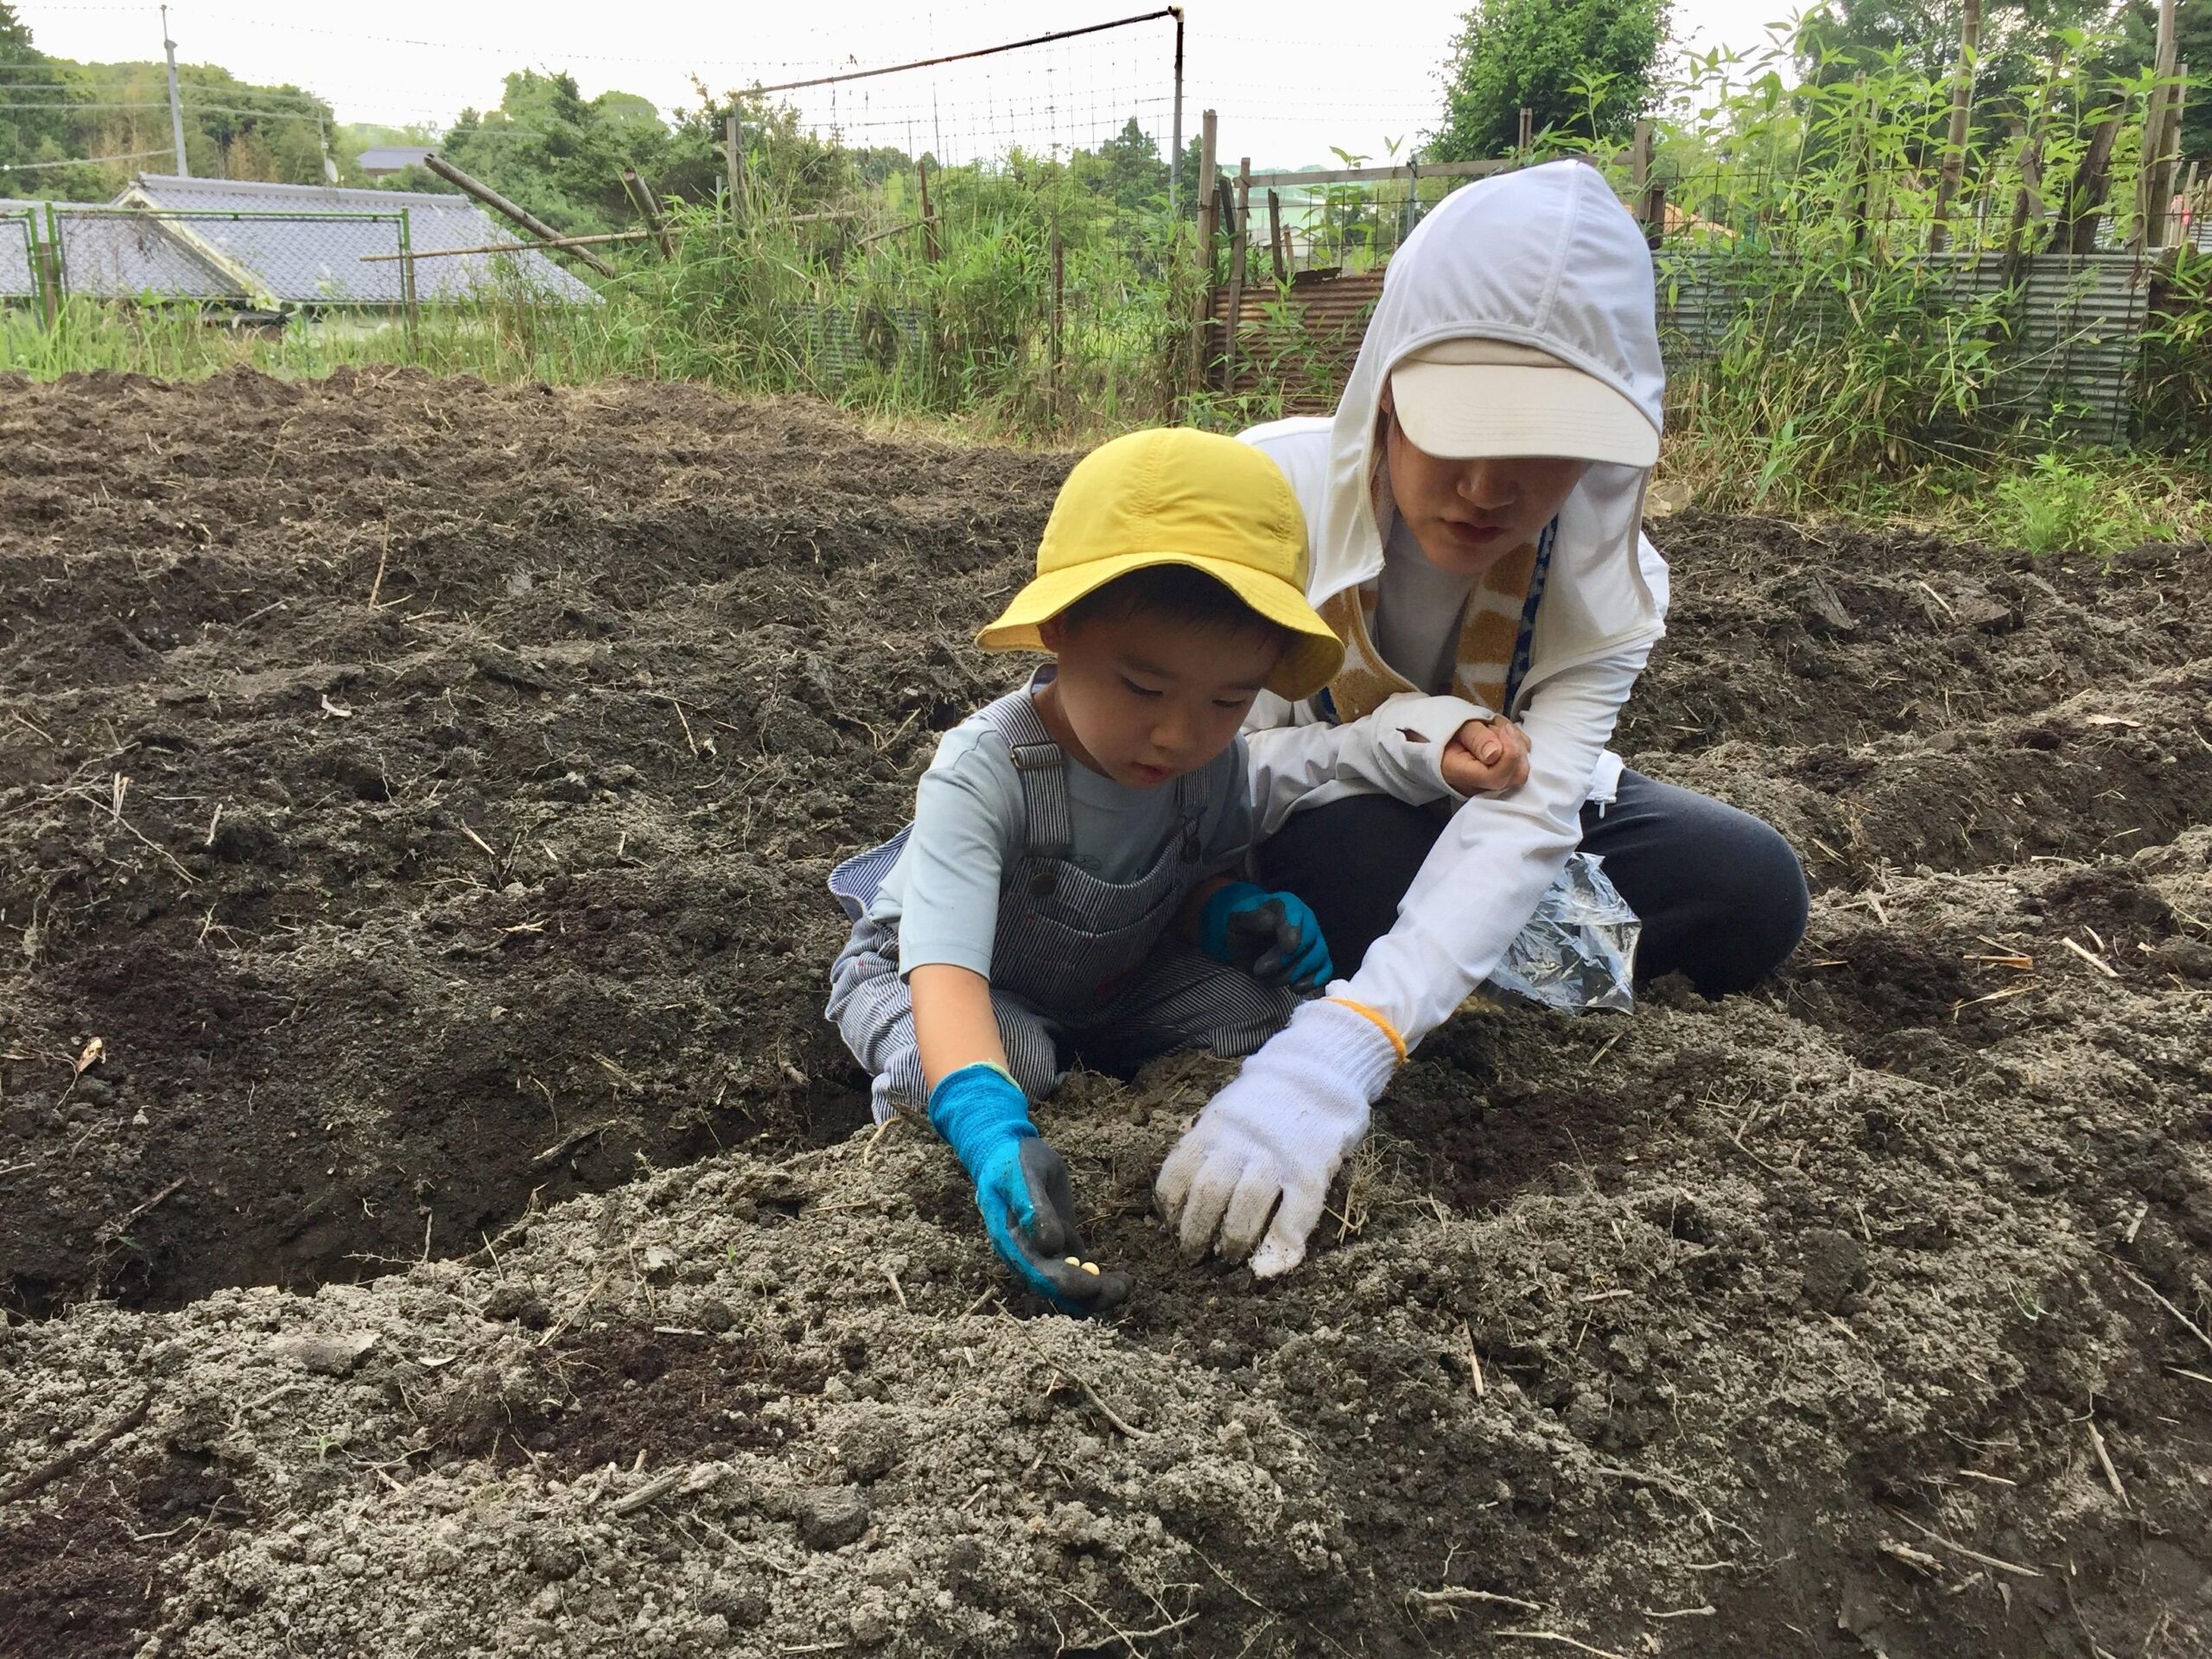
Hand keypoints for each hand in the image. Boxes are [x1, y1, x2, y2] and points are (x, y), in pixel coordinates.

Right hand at [928, 1064, 1130, 1314]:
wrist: (1008, 1149)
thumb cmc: (1013, 1159)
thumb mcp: (1023, 1176)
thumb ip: (1033, 1208)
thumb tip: (1050, 1245)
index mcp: (1012, 1243)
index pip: (1041, 1277)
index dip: (1069, 1286)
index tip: (1097, 1285)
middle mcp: (1027, 1254)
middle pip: (1057, 1289)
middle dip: (1090, 1294)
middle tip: (1124, 1287)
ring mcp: (1043, 1251)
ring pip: (1070, 1284)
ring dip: (1097, 1292)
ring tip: (1126, 1285)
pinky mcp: (1059, 1241)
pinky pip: (1078, 1268)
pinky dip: (1097, 1278)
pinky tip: (1120, 1278)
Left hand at [1153, 998, 1401, 1278]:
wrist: (1320, 1067)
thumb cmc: (1268, 1098)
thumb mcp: (1227, 1108)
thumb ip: (1208, 1142)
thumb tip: (1182, 1189)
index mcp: (1213, 1127)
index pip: (1178, 1173)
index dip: (1170, 1206)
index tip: (1171, 1225)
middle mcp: (1240, 1142)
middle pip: (1208, 1195)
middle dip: (1196, 1233)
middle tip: (1194, 1255)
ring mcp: (1276, 1157)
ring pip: (1245, 1209)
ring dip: (1233, 1243)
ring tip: (1229, 1259)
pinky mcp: (1311, 1170)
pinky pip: (1293, 1215)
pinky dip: (1282, 1245)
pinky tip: (1272, 1263)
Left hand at [1199, 882, 1332, 992]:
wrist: (1247, 943)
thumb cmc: (1243, 929)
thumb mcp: (1238, 920)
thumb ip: (1254, 918)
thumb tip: (1272, 920)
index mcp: (1288, 905)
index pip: (1296, 915)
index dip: (1293, 931)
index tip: (1287, 947)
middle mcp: (1307, 922)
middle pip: (1308, 942)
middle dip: (1284, 960)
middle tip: (1258, 970)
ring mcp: (1315, 943)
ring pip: (1316, 960)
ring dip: (1289, 975)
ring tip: (1265, 980)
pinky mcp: (1317, 963)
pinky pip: (1324, 973)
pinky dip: (1310, 983)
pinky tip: (1292, 988)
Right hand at [1439, 715, 1529, 795]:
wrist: (1433, 735)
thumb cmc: (1443, 728)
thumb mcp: (1456, 724)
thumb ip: (1477, 738)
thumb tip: (1495, 754)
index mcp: (1461, 775)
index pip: (1497, 777)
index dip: (1509, 754)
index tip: (1503, 730)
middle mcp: (1477, 787)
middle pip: (1515, 777)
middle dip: (1515, 748)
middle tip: (1500, 728)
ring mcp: (1489, 785)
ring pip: (1521, 769)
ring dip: (1516, 743)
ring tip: (1496, 730)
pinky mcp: (1499, 778)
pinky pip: (1521, 764)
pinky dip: (1518, 746)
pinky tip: (1502, 736)